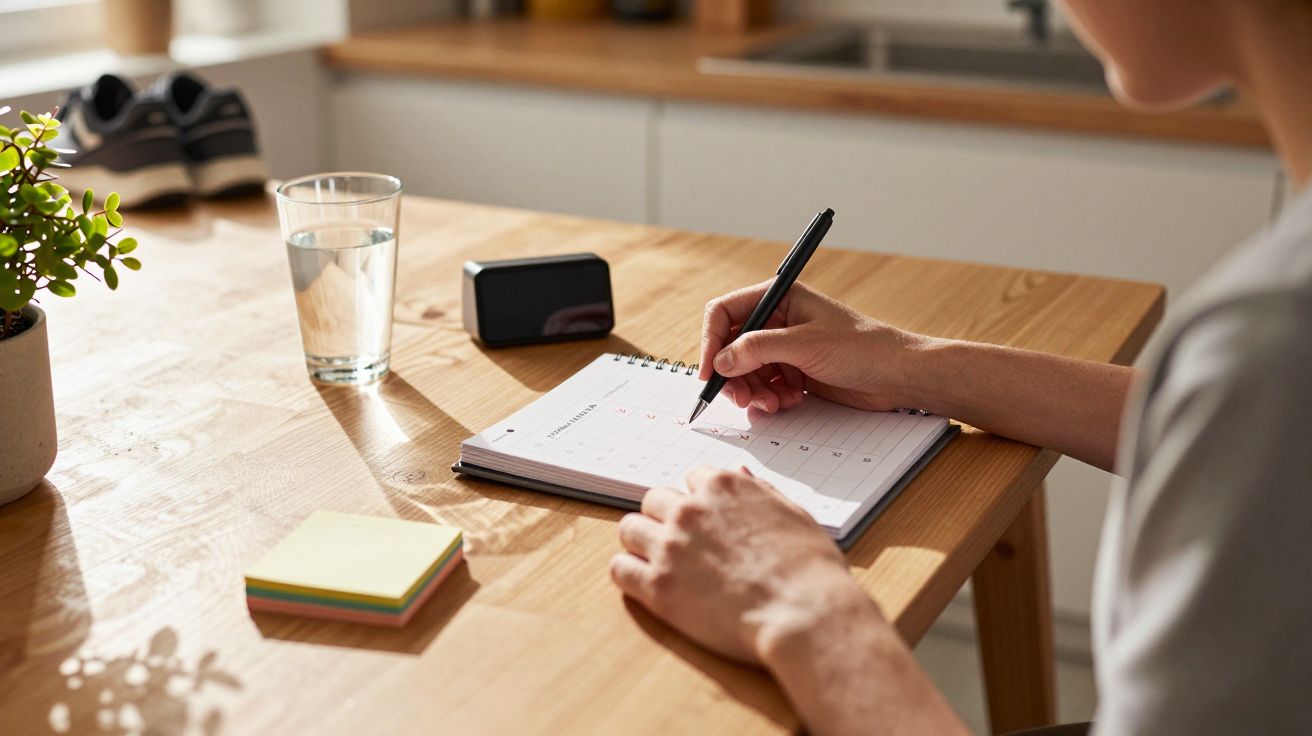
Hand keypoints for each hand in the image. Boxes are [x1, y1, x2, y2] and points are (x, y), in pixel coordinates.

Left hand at [610, 466, 873, 664]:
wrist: (803, 613)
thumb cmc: (809, 569)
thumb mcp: (793, 513)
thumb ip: (760, 491)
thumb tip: (740, 475)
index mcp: (722, 486)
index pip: (691, 479)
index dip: (699, 501)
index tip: (706, 521)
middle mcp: (690, 510)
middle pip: (655, 500)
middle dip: (666, 518)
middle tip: (683, 544)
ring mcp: (669, 547)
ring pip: (629, 528)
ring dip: (642, 542)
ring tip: (661, 563)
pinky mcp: (657, 586)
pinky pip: (619, 568)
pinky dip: (629, 573)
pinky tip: (646, 584)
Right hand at [699, 281, 927, 412]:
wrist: (899, 375)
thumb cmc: (862, 347)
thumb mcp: (805, 344)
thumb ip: (758, 349)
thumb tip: (721, 360)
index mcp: (779, 298)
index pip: (726, 313)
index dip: (711, 342)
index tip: (709, 372)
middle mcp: (778, 321)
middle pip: (732, 347)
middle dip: (733, 374)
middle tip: (741, 397)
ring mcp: (786, 348)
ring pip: (747, 371)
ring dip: (752, 391)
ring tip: (771, 404)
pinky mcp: (796, 372)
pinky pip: (765, 387)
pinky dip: (769, 399)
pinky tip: (787, 403)